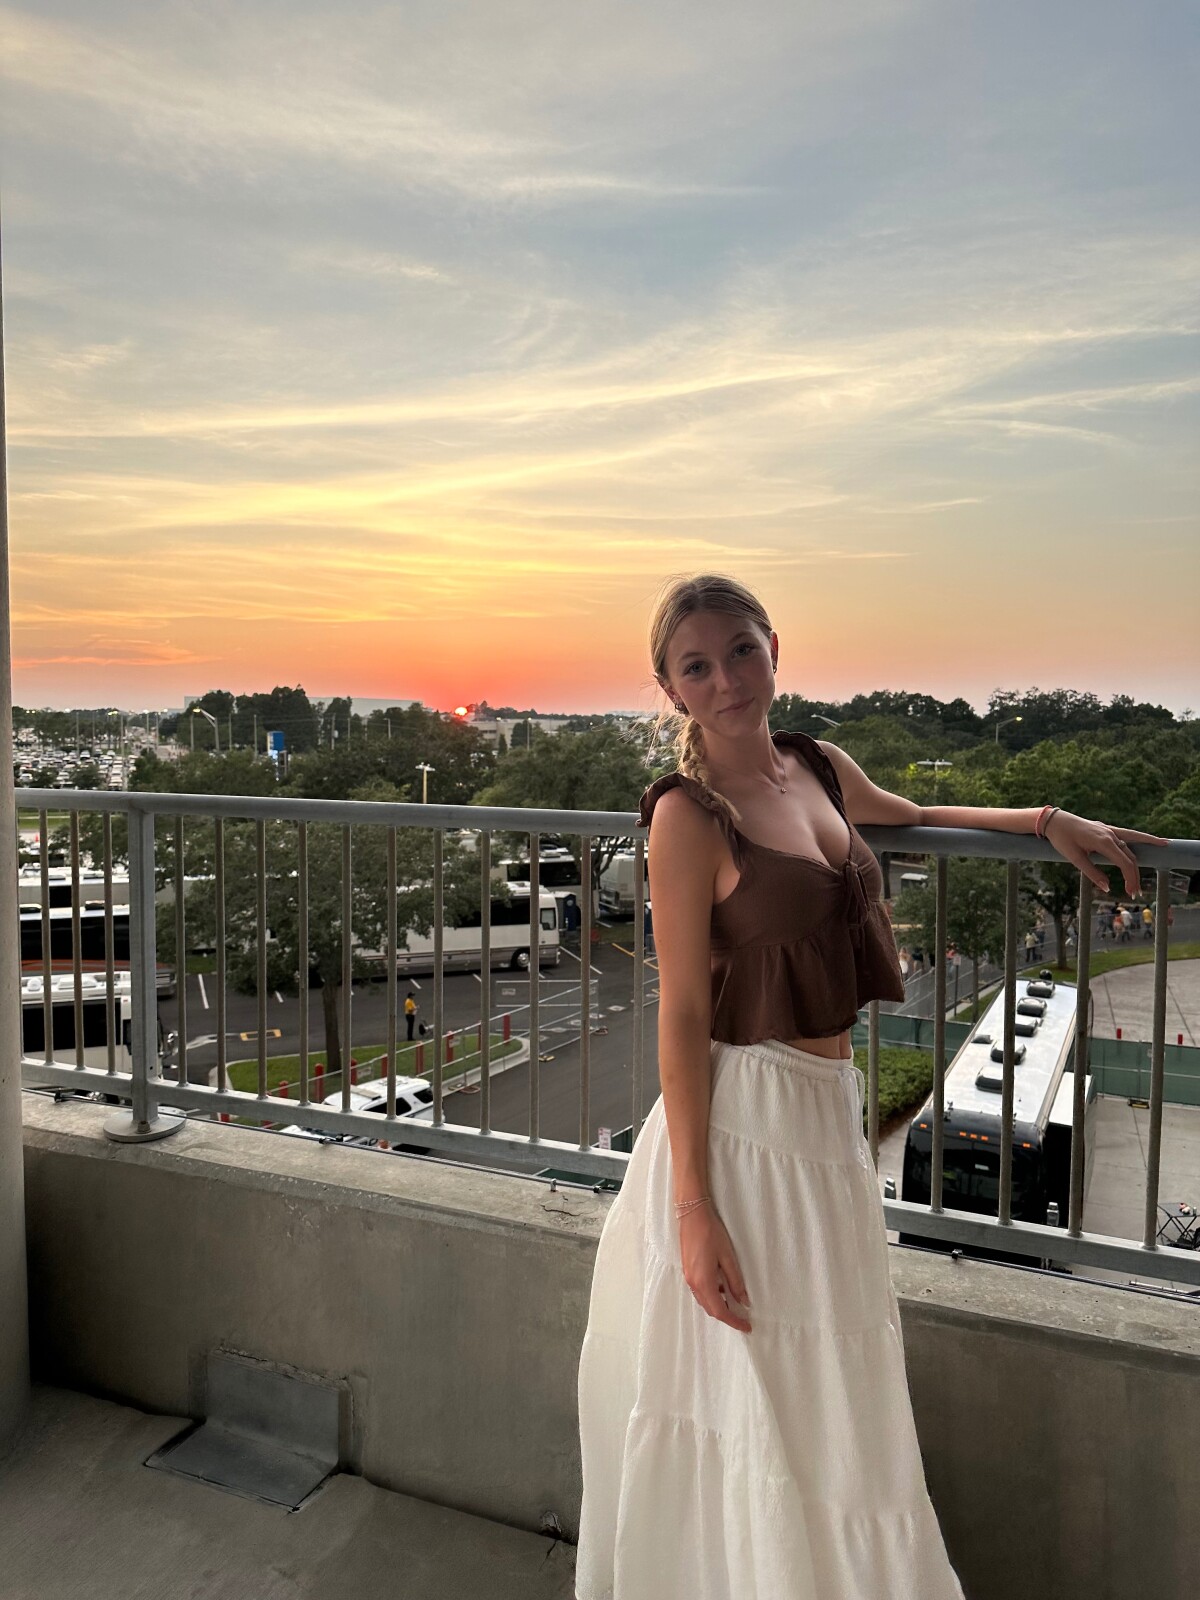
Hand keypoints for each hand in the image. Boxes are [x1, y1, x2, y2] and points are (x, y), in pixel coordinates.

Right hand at [678, 1205, 751, 1333]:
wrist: (692, 1215)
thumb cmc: (711, 1233)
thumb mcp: (728, 1257)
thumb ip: (736, 1281)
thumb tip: (744, 1302)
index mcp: (704, 1282)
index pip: (720, 1311)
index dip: (734, 1321)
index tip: (747, 1327)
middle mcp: (693, 1284)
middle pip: (711, 1309)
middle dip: (727, 1316)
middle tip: (743, 1318)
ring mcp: (688, 1277)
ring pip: (705, 1301)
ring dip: (719, 1306)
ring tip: (735, 1302)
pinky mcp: (688, 1271)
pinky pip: (700, 1291)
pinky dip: (712, 1295)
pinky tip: (723, 1286)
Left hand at [1043, 811, 1168, 896]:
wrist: (1054, 821)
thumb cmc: (1062, 839)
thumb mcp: (1074, 858)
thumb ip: (1092, 873)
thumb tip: (1106, 888)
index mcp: (1103, 841)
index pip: (1125, 862)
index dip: (1130, 878)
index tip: (1131, 893)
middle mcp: (1110, 834)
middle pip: (1130, 857)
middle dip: (1134, 876)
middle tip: (1134, 894)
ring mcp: (1110, 830)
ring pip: (1133, 845)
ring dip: (1140, 860)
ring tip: (1161, 861)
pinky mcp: (1107, 829)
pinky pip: (1129, 835)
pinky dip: (1143, 839)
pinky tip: (1157, 841)